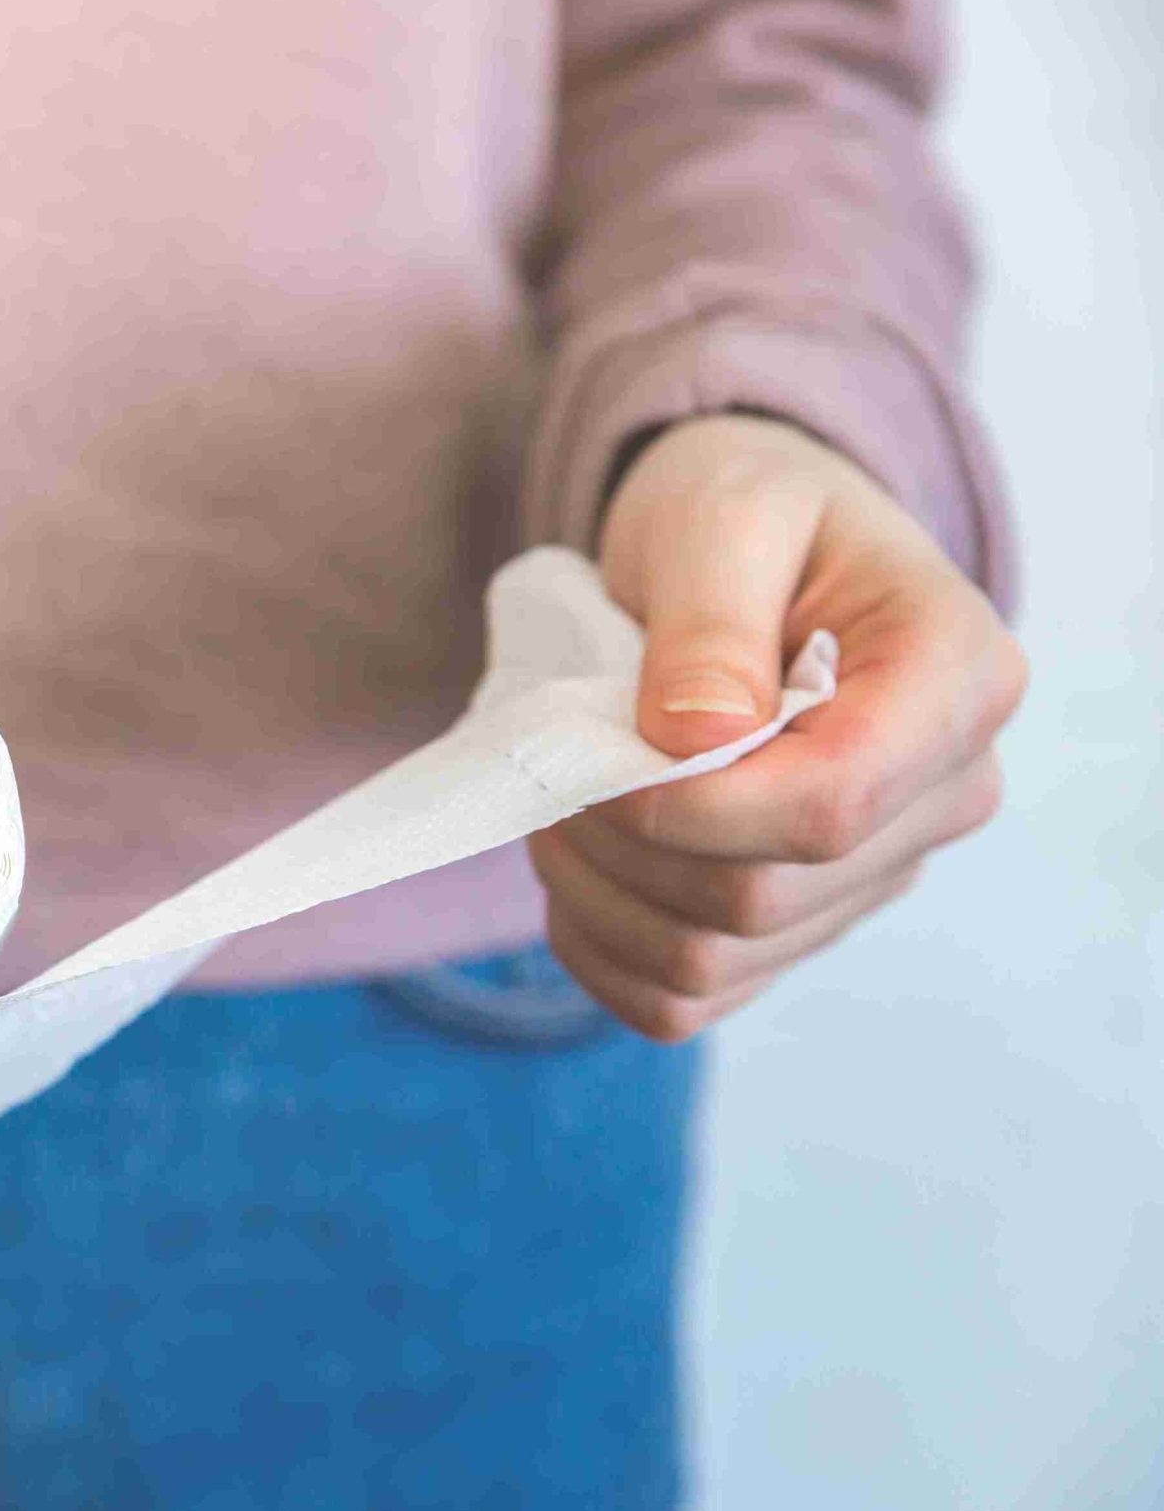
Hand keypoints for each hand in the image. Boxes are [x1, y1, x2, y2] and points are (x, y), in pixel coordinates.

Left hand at [531, 414, 1025, 1040]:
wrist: (741, 548)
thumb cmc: (743, 512)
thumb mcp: (721, 516)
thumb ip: (710, 620)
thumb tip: (698, 738)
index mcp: (957, 680)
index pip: (833, 805)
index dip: (691, 807)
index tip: (597, 756)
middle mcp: (940, 795)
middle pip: (760, 898)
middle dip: (619, 843)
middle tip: (552, 762)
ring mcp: (872, 873)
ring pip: (709, 960)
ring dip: (593, 895)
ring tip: (559, 799)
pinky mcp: (797, 925)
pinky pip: (683, 998)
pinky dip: (599, 948)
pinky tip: (579, 868)